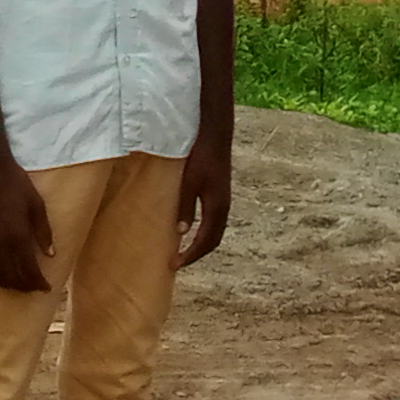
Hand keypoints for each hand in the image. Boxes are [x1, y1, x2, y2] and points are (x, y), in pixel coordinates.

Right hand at [0, 150, 54, 296]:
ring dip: (5, 284)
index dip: (38, 283)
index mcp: (17, 235)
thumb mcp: (37, 204)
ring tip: (15, 284)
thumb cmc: (17, 184)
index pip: (28, 270)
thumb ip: (44, 231)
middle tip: (33, 288)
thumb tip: (51, 255)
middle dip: (23, 287)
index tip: (46, 289)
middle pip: (10, 277)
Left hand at [176, 137, 232, 267]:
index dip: (191, 255)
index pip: (205, 241)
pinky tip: (191, 229)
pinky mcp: (220, 194)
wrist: (215, 134)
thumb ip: (186, 206)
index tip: (175, 265)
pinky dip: (204, 232)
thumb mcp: (189, 182)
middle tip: (178, 262)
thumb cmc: (201, 156)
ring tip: (183, 250)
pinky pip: (214, 221)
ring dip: (201, 244)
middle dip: (196, 254)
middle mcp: (224, 207)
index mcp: (217, 207)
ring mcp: (224, 201)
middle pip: (213, 240)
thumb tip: (181, 232)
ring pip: (215, 231)